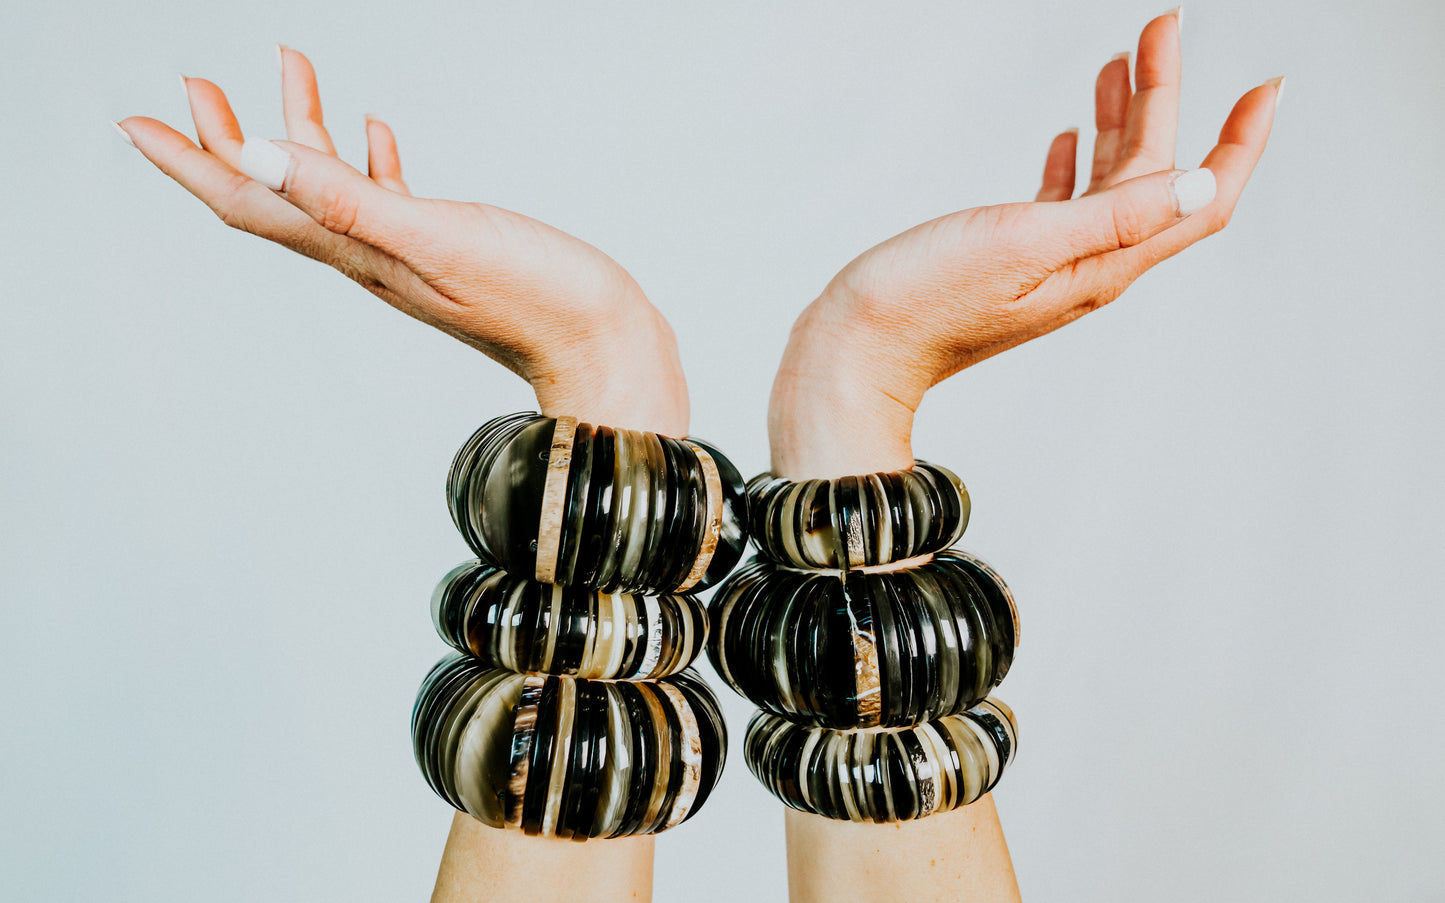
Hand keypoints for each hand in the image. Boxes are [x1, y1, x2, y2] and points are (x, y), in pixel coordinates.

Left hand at [116, 47, 687, 435]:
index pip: (248, 200)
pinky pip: (388, 195)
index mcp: (356, 252)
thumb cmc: (536, 300)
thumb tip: (255, 152)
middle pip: (274, 191)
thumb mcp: (436, 238)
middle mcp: (369, 255)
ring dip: (296, 129)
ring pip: (328, 185)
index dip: (186, 160)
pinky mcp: (451, 246)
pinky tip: (373, 130)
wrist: (604, 345)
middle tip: (192, 82)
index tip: (134, 120)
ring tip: (286, 67)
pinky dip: (367, 156)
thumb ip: (348, 198)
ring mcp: (409, 252)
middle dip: (223, 136)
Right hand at [768, 10, 1280, 476]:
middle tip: (1163, 28)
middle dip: (1166, 96)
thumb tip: (1203, 180)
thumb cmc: (923, 304)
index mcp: (1102, 264)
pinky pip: (1062, 202)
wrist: (852, 353)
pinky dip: (1076, 161)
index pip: (1200, 202)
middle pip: (1153, 174)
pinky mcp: (1006, 260)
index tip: (1265, 84)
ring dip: (1123, 118)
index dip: (1239, 143)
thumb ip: (1115, 214)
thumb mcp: (1024, 245)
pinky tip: (1072, 136)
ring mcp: (1047, 264)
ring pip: (1108, 181)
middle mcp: (1086, 266)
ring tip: (1122, 61)